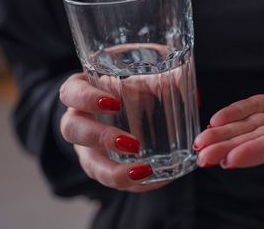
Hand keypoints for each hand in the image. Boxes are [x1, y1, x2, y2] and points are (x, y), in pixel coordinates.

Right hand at [59, 73, 168, 191]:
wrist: (120, 107)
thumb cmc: (129, 88)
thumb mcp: (143, 79)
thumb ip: (166, 79)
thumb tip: (192, 91)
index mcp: (82, 91)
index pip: (71, 92)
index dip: (86, 99)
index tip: (113, 103)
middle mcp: (78, 119)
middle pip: (71, 130)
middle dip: (100, 138)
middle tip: (132, 143)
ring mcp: (86, 147)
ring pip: (89, 163)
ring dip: (114, 171)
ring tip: (145, 171)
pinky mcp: (101, 167)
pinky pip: (110, 179)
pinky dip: (132, 183)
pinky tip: (155, 180)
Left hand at [193, 60, 263, 167]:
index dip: (261, 151)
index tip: (232, 160)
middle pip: (263, 140)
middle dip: (232, 148)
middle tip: (201, 159)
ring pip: (254, 126)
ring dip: (226, 135)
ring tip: (199, 145)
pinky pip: (256, 106)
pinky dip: (237, 112)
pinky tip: (215, 121)